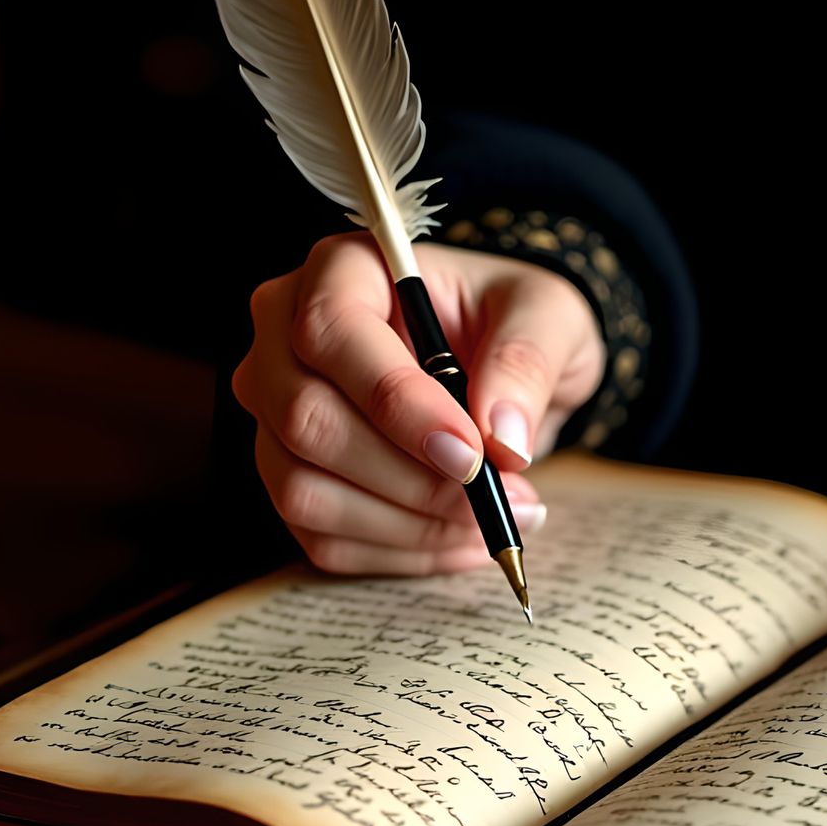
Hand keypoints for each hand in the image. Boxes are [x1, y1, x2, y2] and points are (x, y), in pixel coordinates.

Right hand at [234, 233, 604, 573]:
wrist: (503, 365)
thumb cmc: (513, 321)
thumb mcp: (549, 316)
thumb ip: (528, 364)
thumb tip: (503, 442)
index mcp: (340, 272)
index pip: (330, 333)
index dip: (397, 403)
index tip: (472, 453)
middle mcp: (285, 341)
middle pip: (308, 422)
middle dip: (412, 478)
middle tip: (500, 493)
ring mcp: (277, 417)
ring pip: (307, 493)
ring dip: (412, 525)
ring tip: (497, 517)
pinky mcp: (295, 480)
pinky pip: (327, 541)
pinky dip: (405, 553)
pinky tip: (466, 538)